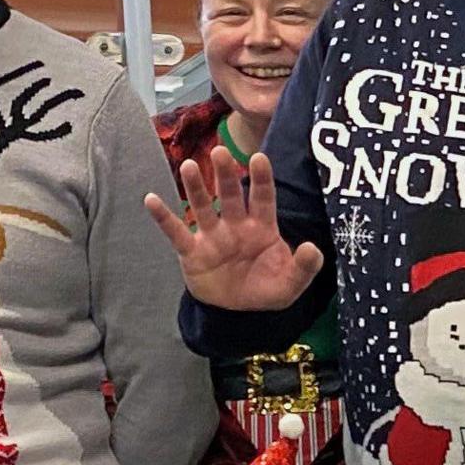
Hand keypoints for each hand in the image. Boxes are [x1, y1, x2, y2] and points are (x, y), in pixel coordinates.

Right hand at [143, 148, 323, 312]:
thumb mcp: (291, 284)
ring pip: (202, 206)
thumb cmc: (265, 289)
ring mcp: (212, 236)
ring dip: (196, 187)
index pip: (263, 198)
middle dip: (225, 174)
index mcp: (262, 228)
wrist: (237, 313)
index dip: (261, 178)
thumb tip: (313, 249)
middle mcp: (235, 226)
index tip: (258, 157)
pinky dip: (163, 217)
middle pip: (229, 195)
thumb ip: (304, 267)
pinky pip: (176, 232)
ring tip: (190, 166)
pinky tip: (151, 200)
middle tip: (220, 151)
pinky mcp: (192, 252)